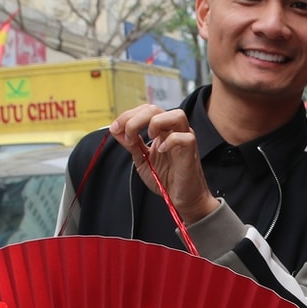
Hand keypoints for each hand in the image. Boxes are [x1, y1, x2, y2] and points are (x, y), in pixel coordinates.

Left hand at [108, 104, 220, 223]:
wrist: (180, 199)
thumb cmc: (166, 180)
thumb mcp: (142, 160)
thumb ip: (131, 144)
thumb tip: (116, 130)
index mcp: (162, 130)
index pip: (145, 111)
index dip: (128, 116)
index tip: (116, 128)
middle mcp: (173, 131)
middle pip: (156, 109)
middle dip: (135, 118)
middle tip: (127, 135)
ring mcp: (184, 139)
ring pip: (176, 115)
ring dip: (155, 123)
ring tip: (148, 138)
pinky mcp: (191, 150)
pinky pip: (183, 137)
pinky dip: (170, 141)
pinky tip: (161, 150)